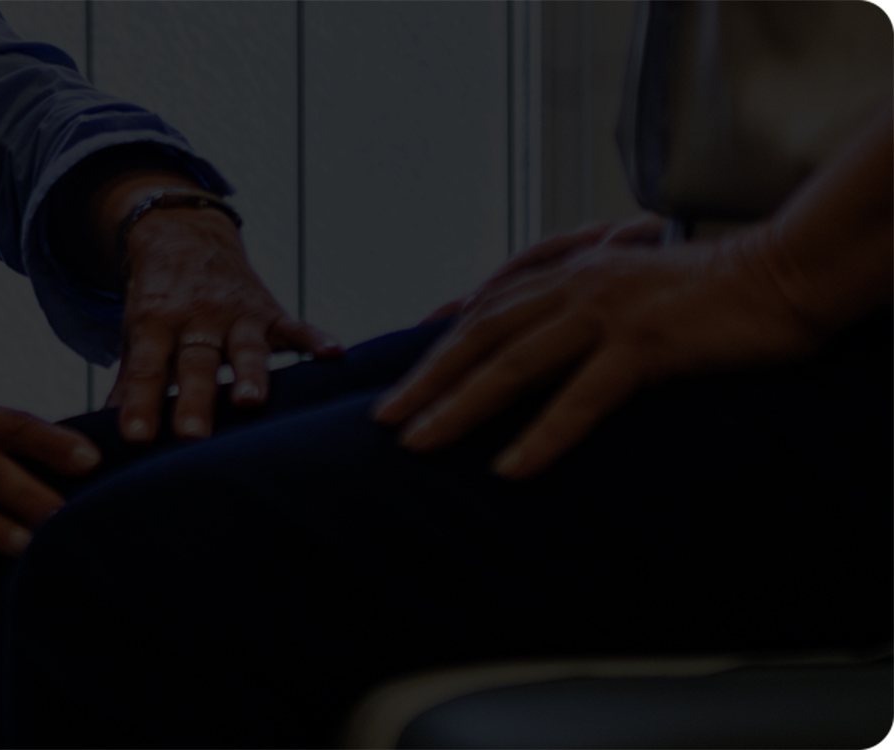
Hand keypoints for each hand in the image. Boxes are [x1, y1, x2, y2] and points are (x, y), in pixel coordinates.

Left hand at [107, 204, 337, 442]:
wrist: (185, 234)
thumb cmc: (157, 299)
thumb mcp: (135, 332)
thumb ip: (127, 383)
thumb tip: (100, 434)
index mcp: (154, 323)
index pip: (145, 369)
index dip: (141, 403)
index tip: (136, 438)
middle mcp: (196, 318)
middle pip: (196, 365)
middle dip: (196, 400)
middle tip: (192, 437)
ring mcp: (236, 314)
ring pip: (245, 349)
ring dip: (250, 375)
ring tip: (253, 402)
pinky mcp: (268, 310)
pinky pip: (295, 327)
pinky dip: (316, 339)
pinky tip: (335, 354)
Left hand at [372, 232, 816, 478]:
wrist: (783, 272)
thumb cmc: (710, 289)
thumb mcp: (631, 288)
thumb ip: (582, 306)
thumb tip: (546, 337)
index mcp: (569, 274)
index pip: (486, 309)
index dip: (439, 342)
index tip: (401, 378)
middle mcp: (574, 287)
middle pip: (479, 336)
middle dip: (426, 380)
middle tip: (384, 419)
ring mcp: (605, 313)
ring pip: (512, 364)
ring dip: (460, 406)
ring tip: (419, 444)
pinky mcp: (644, 343)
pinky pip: (581, 396)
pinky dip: (544, 434)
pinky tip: (511, 468)